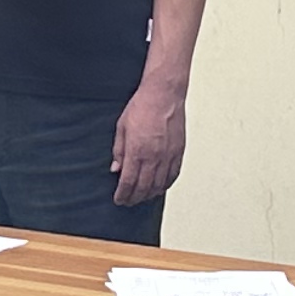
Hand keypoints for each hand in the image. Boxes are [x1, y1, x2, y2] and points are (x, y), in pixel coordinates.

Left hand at [112, 81, 188, 204]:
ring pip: (159, 185)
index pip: (128, 182)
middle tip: (128, 202)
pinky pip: (173, 176)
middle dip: (134, 198)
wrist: (164, 94)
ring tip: (141, 197)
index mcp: (137, 150)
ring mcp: (168, 155)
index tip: (119, 199)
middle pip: (143, 188)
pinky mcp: (178, 152)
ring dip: (149, 194)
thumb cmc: (142, 106)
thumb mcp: (122, 127)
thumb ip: (119, 151)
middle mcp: (154, 156)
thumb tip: (115, 169)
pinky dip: (165, 185)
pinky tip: (159, 187)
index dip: (123, 194)